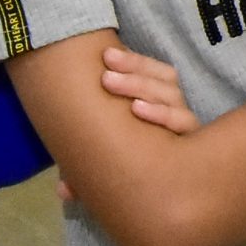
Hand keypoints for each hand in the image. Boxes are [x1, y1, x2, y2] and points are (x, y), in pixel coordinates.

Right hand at [57, 45, 196, 200]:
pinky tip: (109, 55)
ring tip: (106, 62)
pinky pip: (156, 67)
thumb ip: (89, 180)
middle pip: (170, 95)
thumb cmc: (123, 162)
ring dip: (135, 68)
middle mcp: (180, 119)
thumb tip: (64, 190)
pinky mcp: (164, 81)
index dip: (164, 115)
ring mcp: (175, 99)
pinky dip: (135, 61)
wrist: (131, 136)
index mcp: (179, 143)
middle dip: (140, 86)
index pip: (180, 124)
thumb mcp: (107, 171)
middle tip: (106, 81)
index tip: (136, 108)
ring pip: (164, 78)